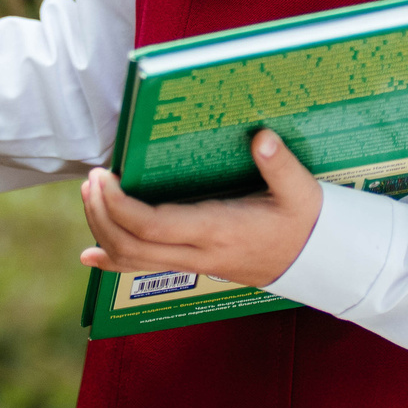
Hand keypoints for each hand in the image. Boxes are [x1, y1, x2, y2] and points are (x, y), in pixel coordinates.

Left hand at [79, 130, 325, 289]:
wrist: (317, 260)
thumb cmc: (305, 222)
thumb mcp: (301, 191)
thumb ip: (280, 164)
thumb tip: (261, 137)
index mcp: (218, 230)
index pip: (153, 227)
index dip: (119, 206)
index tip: (104, 177)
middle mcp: (199, 252)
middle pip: (131, 246)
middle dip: (102, 213)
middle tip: (92, 179)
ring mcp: (193, 264)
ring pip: (132, 259)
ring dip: (103, 229)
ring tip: (91, 194)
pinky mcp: (191, 266)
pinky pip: (143, 270)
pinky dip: (112, 262)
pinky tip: (91, 254)